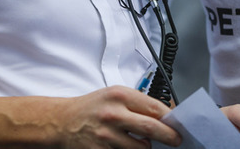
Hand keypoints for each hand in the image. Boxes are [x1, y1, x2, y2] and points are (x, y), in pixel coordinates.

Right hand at [54, 86, 180, 147]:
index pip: (155, 108)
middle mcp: (114, 114)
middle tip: (176, 140)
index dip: (170, 118)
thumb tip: (166, 114)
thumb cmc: (91, 108)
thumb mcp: (114, 95)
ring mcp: (107, 136)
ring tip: (141, 142)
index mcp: (119, 96)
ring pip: (141, 148)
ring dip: (146, 147)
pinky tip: (126, 147)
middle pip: (152, 128)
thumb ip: (138, 103)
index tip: (178, 124)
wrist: (62, 122)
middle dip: (169, 137)